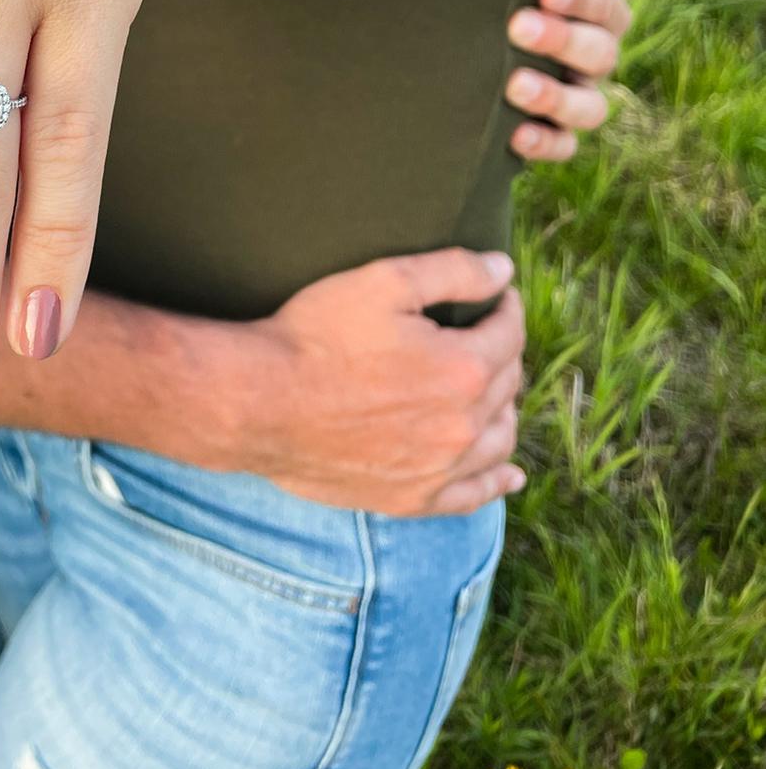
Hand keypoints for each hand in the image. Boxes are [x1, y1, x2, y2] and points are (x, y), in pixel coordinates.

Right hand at [231, 248, 526, 515]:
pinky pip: (475, 495)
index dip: (504, 307)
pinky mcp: (413, 498)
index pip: (508, 333)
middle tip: (481, 332)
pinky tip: (508, 473)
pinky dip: (498, 480)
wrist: (260, 401)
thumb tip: (504, 270)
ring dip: (503, 408)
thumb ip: (453, 272)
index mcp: (463, 368)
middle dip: (502, 351)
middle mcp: (463, 425)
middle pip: (507, 384)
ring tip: (488, 387)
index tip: (494, 295)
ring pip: (500, 438)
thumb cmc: (316, 335)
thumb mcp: (383, 281)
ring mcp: (440, 469)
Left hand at [504, 0, 632, 161]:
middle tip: (518, 26)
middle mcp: (591, 56)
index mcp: (591, 13)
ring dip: (556, 97)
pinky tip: (516, 136)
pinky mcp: (552, 133)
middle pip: (600, 52)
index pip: (606, 6)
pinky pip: (563, 147)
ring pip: (590, 108)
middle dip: (563, 39)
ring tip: (515, 85)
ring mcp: (575, 97)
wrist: (457, 32)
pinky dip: (545, 143)